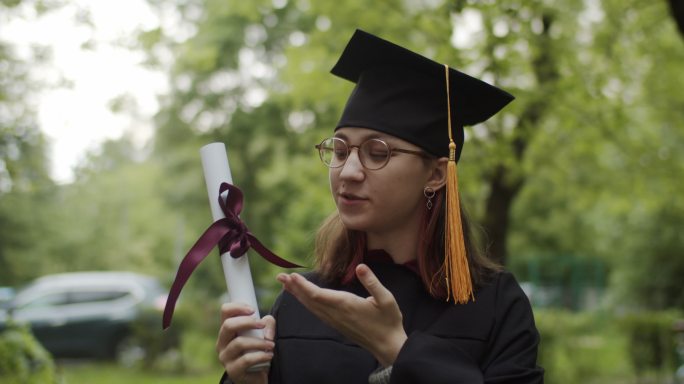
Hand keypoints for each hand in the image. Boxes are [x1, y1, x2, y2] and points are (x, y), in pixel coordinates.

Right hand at [216, 303, 274, 383]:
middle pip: (228, 325)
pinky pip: (246, 360)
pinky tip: (269, 356)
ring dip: (259, 342)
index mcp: (227, 331)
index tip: (253, 310)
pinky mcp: (233, 371)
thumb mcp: (264, 333)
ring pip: (239, 343)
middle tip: (261, 325)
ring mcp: (225, 358)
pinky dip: (261, 356)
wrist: (258, 375)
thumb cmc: (259, 350)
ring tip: (271, 345)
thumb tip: (266, 330)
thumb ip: (268, 323)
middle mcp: (222, 343)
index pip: (225, 311)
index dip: (237, 307)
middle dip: (247, 322)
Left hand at [277, 264, 406, 366]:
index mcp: (346, 305)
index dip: (304, 286)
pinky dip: (306, 302)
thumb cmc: (388, 321)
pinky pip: (316, 312)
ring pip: (311, 307)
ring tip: (286, 284)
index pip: (319, 295)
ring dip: (297, 294)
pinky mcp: (336, 324)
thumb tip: (361, 267)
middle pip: (310, 300)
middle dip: (294, 288)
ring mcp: (335, 320)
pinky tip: (302, 297)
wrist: (387, 345)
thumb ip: (372, 282)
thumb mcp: (386, 299)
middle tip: (279, 276)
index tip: (292, 276)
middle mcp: (337, 314)